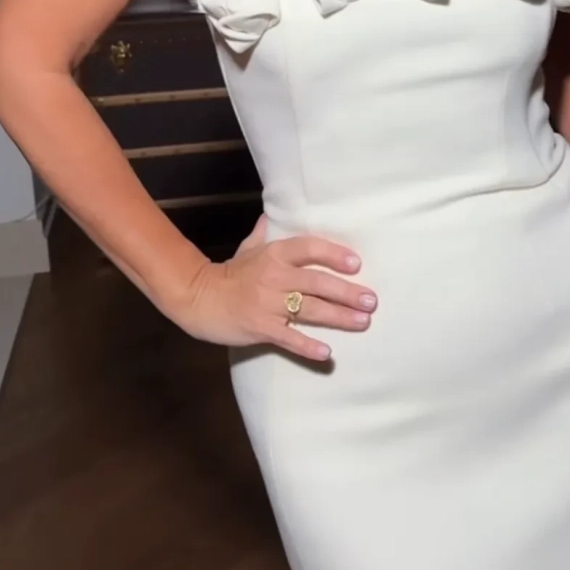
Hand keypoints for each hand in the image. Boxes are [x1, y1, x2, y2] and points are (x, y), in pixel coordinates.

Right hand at [177, 224, 377, 360]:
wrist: (198, 298)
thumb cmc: (229, 273)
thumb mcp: (248, 248)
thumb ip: (265, 234)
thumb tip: (272, 216)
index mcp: (274, 254)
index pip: (309, 249)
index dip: (334, 255)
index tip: (356, 264)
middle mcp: (275, 277)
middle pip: (318, 283)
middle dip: (348, 292)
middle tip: (371, 301)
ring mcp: (268, 304)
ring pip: (310, 310)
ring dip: (339, 317)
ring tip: (363, 322)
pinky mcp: (261, 328)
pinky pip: (289, 338)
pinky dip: (308, 346)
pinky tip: (327, 354)